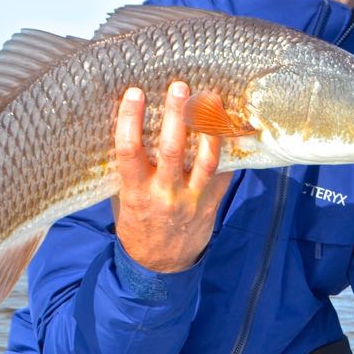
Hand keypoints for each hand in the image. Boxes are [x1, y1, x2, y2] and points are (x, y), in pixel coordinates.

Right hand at [112, 82, 233, 272]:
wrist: (158, 266)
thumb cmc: (137, 225)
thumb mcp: (123, 199)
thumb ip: (130, 169)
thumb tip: (133, 126)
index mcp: (136, 191)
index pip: (129, 150)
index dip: (130, 119)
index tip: (135, 93)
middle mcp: (165, 194)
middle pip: (172, 150)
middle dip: (176, 115)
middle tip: (180, 87)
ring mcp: (192, 200)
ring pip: (206, 160)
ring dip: (209, 128)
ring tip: (211, 100)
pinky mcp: (212, 203)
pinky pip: (224, 173)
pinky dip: (227, 149)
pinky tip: (229, 125)